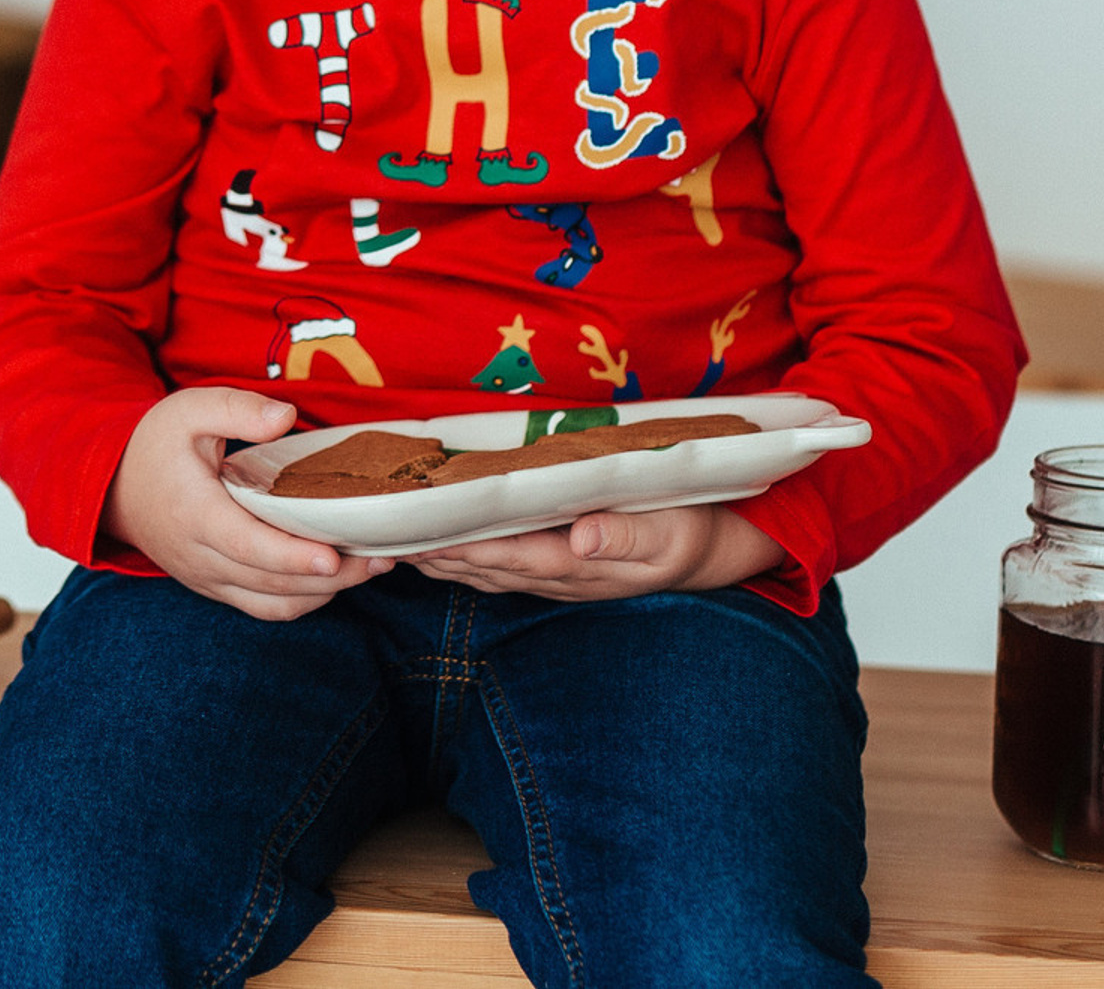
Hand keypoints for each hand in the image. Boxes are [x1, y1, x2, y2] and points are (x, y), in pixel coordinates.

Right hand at [104, 387, 391, 620]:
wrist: (114, 486)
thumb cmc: (155, 444)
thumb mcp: (189, 409)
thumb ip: (237, 409)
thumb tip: (287, 417)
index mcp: (194, 513)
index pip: (247, 545)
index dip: (292, 556)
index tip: (333, 557)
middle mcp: (200, 557)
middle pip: (272, 581)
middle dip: (332, 577)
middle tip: (380, 558)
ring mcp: (208, 578)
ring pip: (274, 604)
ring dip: (324, 594)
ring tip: (369, 568)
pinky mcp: (216, 587)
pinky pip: (265, 607)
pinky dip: (303, 600)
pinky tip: (335, 579)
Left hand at [404, 504, 784, 601]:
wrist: (714, 547)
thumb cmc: (690, 529)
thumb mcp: (670, 531)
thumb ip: (626, 535)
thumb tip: (583, 538)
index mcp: (583, 564)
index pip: (511, 558)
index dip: (465, 550)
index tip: (424, 541)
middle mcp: (563, 575)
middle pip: (488, 569)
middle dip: (439, 559)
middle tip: (388, 545)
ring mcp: (561, 574)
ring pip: (491, 572)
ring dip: (446, 563)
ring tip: (400, 551)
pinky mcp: (563, 564)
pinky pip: (506, 565)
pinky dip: (471, 560)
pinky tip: (444, 552)